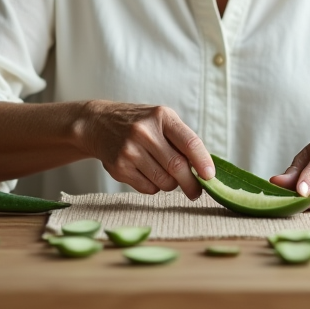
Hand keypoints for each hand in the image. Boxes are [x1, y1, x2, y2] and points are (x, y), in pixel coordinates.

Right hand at [75, 100, 213, 198]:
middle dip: (191, 184)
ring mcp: (130, 150)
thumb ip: (181, 140)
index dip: (203, 161)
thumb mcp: (160, 120)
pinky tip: (147, 173)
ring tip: (165, 175)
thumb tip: (205, 171)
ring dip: (171, 185)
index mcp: (162, 116)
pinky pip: (148, 188)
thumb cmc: (140, 124)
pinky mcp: (119, 167)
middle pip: (177, 166)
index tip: (210, 177)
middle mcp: (144, 131)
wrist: (98, 124)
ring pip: (163, 181)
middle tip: (196, 192)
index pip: (189, 142)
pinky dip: (154, 187)